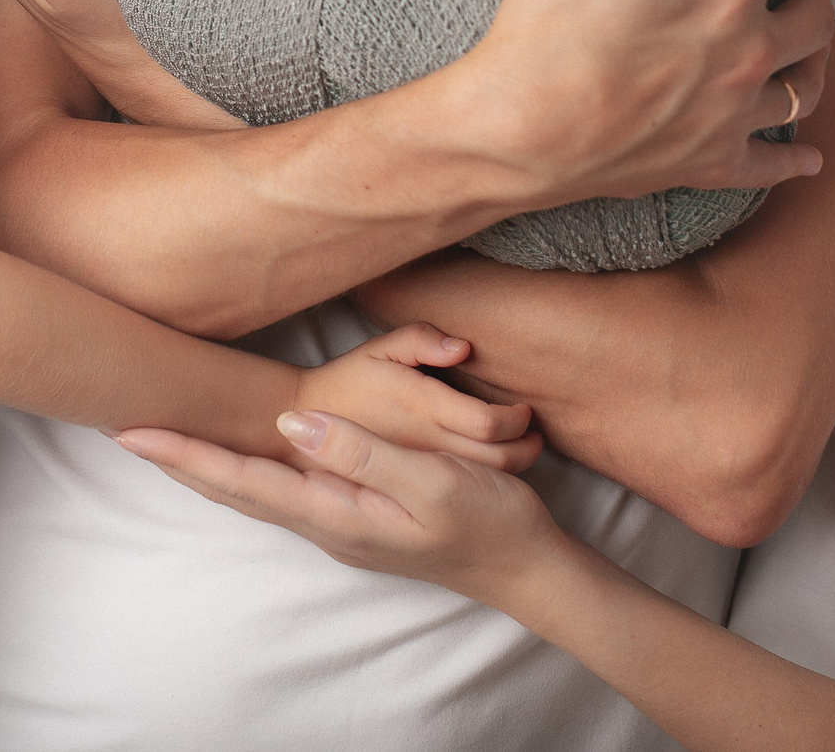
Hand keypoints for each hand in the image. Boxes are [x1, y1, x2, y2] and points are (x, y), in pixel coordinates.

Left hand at [117, 408, 570, 607]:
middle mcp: (326, 523)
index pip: (242, 479)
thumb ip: (361, 452)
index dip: (186, 453)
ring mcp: (341, 525)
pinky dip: (247, 473)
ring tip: (165, 443)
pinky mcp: (357, 518)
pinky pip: (284, 492)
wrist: (528, 568)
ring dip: (207, 467)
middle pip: (236, 489)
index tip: (133, 432)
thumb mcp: (430, 479)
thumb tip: (289, 424)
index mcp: (335, 513)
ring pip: (256, 492)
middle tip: (124, 430)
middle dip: (179, 459)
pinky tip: (243, 462)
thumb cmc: (489, 520)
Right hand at [292, 324, 542, 471]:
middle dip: (526, 446)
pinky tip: (488, 469)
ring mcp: (420, 476)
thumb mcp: (379, 350)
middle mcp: (426, 448)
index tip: (523, 411)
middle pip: (499, 458)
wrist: (300, 429)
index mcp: (421, 410)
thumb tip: (463, 348)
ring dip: (514, 464)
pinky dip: (487, 480)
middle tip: (534, 434)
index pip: (488, 424)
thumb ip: (420, 340)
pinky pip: (463, 492)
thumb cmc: (345, 383)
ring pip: (485, 480)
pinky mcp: (412, 492)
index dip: (516, 420)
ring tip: (522, 448)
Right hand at [457, 0, 832, 206]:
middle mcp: (748, 56)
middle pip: (819, 16)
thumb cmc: (547, 25)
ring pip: (807, 87)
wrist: (516, 130)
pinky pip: (772, 163)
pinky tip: (808, 157)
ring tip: (800, 43)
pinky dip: (796, 159)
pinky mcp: (708, 163)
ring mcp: (733, 116)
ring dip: (814, 59)